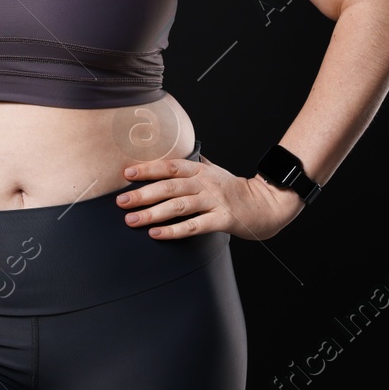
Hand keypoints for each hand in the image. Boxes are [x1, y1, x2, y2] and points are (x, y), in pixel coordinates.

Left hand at [116, 153, 303, 240]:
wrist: (268, 205)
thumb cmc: (237, 189)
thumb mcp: (216, 171)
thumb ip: (197, 164)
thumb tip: (180, 155)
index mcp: (201, 170)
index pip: (170, 166)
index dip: (147, 169)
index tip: (126, 173)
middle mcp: (205, 183)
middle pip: (169, 186)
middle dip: (142, 194)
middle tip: (120, 202)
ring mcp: (214, 201)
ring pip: (178, 206)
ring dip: (152, 213)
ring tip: (132, 220)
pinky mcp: (222, 220)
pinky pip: (194, 225)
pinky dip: (173, 230)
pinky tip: (157, 234)